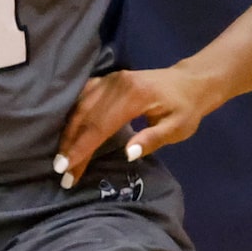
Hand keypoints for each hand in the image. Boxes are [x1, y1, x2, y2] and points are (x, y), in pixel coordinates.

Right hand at [53, 61, 226, 185]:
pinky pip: (82, 97)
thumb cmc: (186, 108)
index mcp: (134, 96)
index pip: (100, 125)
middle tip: (60, 171)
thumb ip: (152, 139)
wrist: (191, 82)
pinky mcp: (106, 80)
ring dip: (67, 133)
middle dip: (70, 145)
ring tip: (62, 158)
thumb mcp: (178, 127)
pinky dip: (71, 115)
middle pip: (85, 117)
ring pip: (79, 107)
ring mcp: (109, 79)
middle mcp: (116, 84)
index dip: (81, 148)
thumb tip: (128, 154)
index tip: (66, 169)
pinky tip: (65, 131)